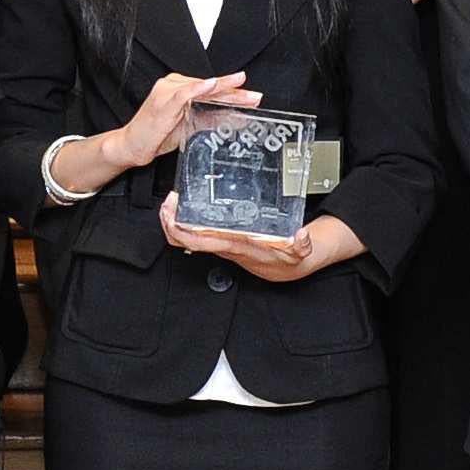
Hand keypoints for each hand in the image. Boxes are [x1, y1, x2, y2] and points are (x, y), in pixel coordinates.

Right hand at [107, 71, 258, 174]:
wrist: (131, 146)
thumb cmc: (156, 136)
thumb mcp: (189, 127)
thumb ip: (209, 120)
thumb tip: (234, 119)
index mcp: (180, 89)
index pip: (211, 90)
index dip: (233, 94)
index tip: (251, 98)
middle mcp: (173, 86)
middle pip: (209, 88)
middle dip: (234, 92)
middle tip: (254, 95)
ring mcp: (167, 91)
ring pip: (200, 87)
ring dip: (222, 88)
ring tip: (240, 87)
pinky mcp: (162, 101)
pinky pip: (183, 93)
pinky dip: (198, 88)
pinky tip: (211, 85)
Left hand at [158, 196, 362, 282]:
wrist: (285, 269)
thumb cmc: (286, 258)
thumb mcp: (299, 253)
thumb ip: (302, 245)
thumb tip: (302, 235)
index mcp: (234, 246)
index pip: (200, 241)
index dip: (181, 230)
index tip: (173, 213)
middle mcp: (222, 246)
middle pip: (184, 240)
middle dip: (169, 222)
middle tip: (167, 201)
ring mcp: (218, 243)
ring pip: (186, 237)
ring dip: (173, 220)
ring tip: (171, 200)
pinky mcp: (220, 239)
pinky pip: (195, 233)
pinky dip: (185, 220)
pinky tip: (185, 205)